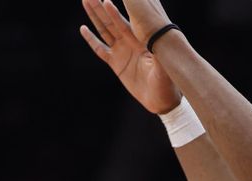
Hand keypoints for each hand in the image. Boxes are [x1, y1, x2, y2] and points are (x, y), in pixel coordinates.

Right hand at [80, 0, 180, 114]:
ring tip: (86, 1)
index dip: (114, 13)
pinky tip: (83, 29)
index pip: (124, 24)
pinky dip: (91, 39)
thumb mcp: (164, 69)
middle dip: (100, 8)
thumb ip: (159, 56)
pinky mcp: (116, 64)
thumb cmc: (167, 83)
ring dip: (95, 17)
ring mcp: (122, 52)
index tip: (106, 1)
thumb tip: (158, 44)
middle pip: (111, 22)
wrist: (161, 100)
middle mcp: (129, 43)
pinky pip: (100, 49)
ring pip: (104, 31)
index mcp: (140, 42)